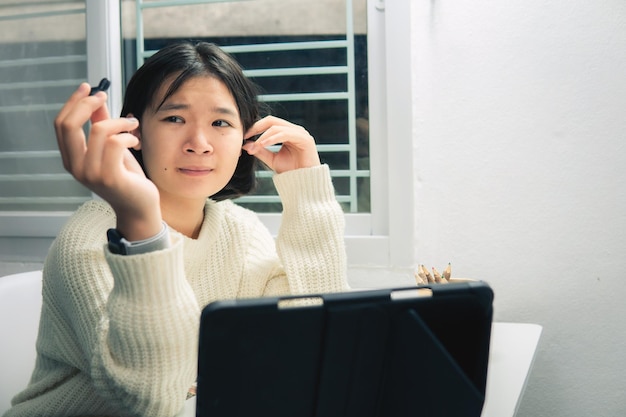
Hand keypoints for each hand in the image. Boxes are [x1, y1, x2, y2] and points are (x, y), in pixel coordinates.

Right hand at [54, 83, 161, 239]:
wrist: (140, 207)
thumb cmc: (128, 178)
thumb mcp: (112, 148)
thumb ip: (102, 126)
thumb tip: (97, 101)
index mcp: (72, 159)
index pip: (61, 124)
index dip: (73, 102)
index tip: (89, 88)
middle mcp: (76, 167)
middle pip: (68, 124)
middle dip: (87, 104)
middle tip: (105, 97)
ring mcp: (91, 174)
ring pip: (98, 130)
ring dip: (120, 122)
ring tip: (133, 126)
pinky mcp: (109, 177)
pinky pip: (116, 142)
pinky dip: (128, 136)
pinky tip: (136, 142)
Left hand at [242, 116, 320, 173]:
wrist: (305, 183)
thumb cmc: (291, 171)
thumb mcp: (272, 159)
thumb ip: (260, 151)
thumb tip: (245, 144)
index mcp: (288, 132)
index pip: (269, 123)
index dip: (255, 127)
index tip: (243, 136)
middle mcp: (294, 130)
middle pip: (271, 120)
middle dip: (256, 127)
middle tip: (245, 136)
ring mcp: (300, 133)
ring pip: (277, 127)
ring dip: (263, 136)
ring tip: (254, 146)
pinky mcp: (305, 139)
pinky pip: (285, 134)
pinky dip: (272, 138)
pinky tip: (263, 144)